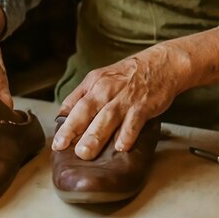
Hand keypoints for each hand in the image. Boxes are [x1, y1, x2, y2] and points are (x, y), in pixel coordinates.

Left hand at [52, 43, 188, 159]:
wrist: (161, 65)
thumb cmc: (128, 75)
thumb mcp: (102, 77)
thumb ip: (83, 96)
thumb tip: (63, 116)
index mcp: (94, 82)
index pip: (74, 103)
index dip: (64, 124)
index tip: (56, 142)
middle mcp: (107, 89)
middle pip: (87, 109)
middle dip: (74, 128)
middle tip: (64, 148)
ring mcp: (125, 98)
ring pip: (107, 117)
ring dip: (96, 135)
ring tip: (85, 152)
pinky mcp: (143, 106)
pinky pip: (133, 122)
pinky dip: (127, 134)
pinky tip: (121, 147)